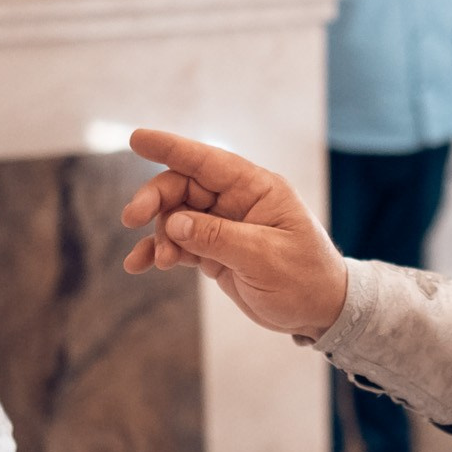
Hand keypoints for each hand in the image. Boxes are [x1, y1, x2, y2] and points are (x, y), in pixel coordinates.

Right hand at [119, 129, 349, 339]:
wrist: (320, 312)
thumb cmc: (305, 278)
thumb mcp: (264, 258)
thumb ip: (217, 238)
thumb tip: (174, 222)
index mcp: (257, 189)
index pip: (207, 161)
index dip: (170, 148)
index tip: (136, 139)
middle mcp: (237, 202)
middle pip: (183, 187)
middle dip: (155, 200)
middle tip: (132, 219)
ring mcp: (224, 226)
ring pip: (176, 216)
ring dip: (159, 234)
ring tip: (159, 261)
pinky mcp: (215, 250)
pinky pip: (179, 243)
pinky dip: (158, 251)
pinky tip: (139, 264)